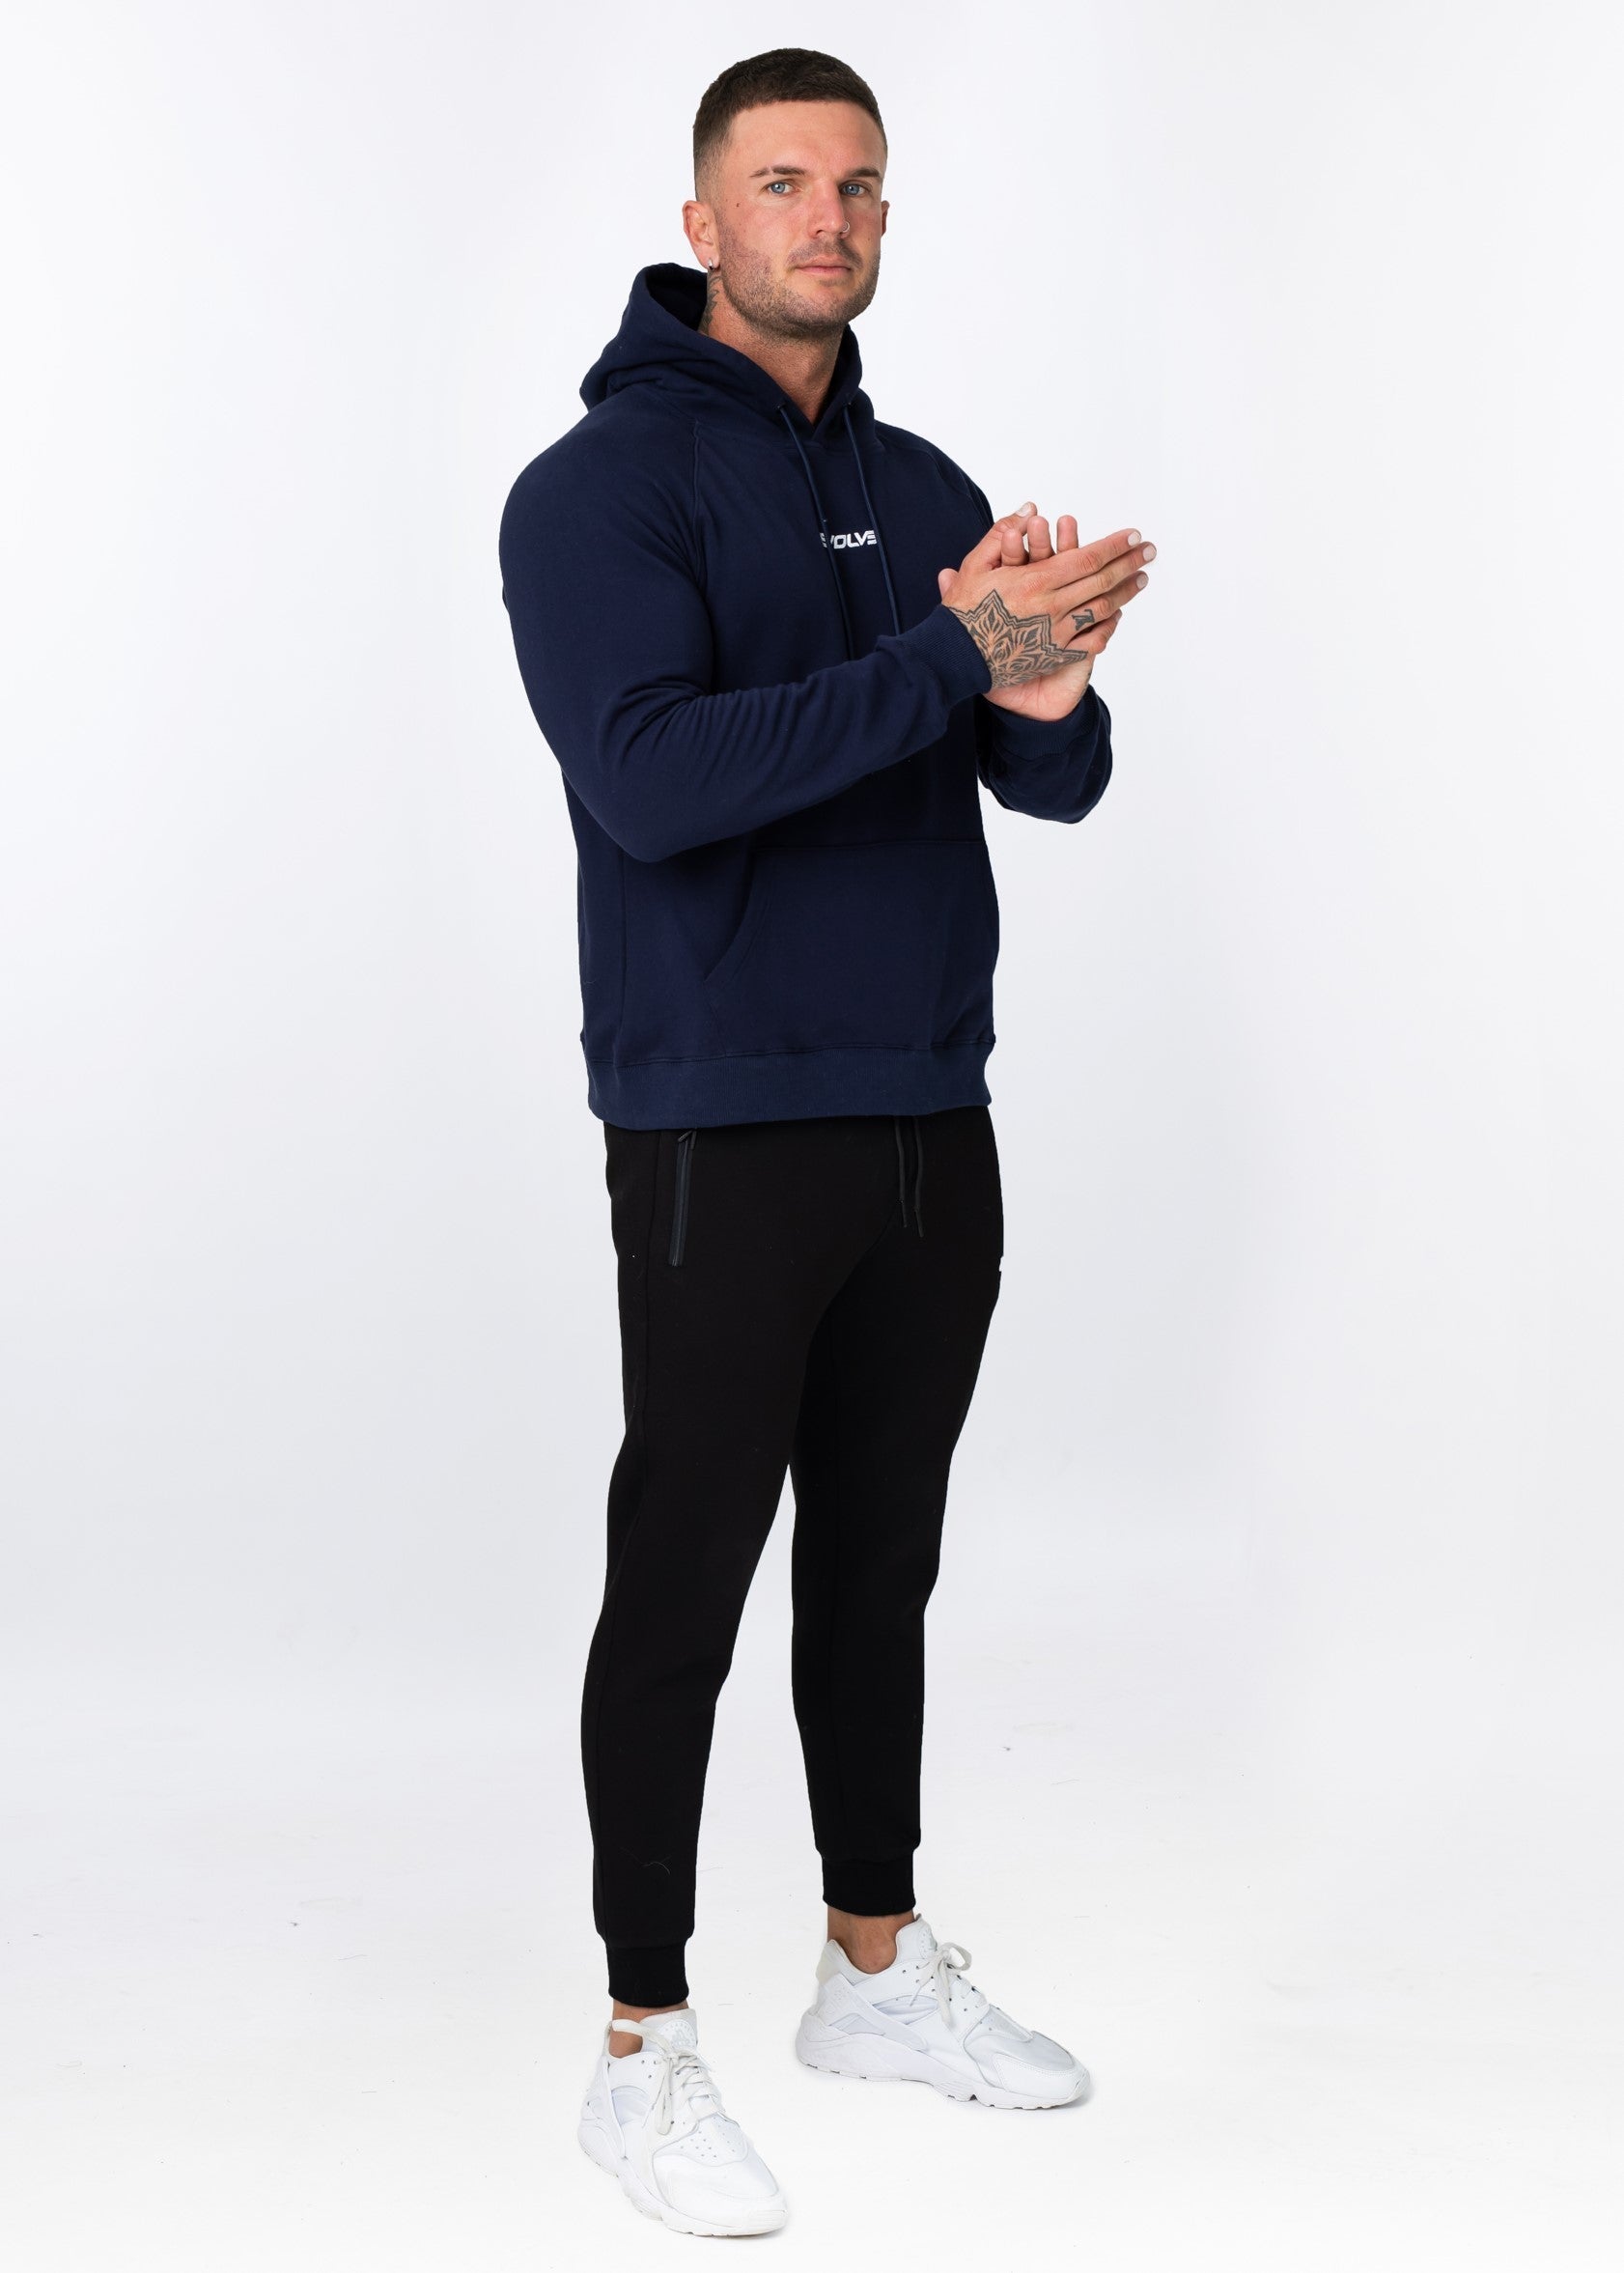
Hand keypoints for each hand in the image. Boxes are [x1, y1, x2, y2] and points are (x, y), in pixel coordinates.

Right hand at [937, 510, 1153, 718]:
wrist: (955, 660)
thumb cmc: (963, 611)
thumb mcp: (976, 566)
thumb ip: (1002, 533)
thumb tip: (1029, 508)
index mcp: (1035, 581)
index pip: (1087, 558)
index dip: (1114, 545)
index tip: (1133, 535)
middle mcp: (1051, 607)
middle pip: (1101, 581)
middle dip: (1129, 563)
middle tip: (1149, 551)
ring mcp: (1056, 633)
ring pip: (1102, 609)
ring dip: (1125, 592)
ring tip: (1142, 578)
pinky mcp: (1055, 655)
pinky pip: (1092, 640)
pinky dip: (1108, 625)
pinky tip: (1117, 613)